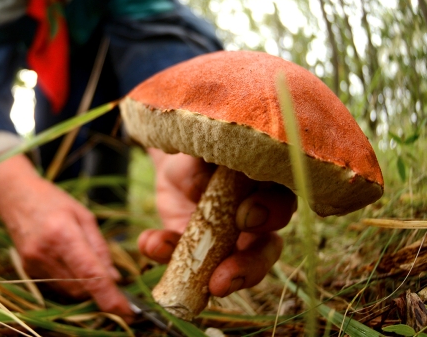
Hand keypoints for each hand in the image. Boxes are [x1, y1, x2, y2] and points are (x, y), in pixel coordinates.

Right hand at [0, 155, 132, 319]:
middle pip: (81, 288)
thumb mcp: (84, 216)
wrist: (15, 196)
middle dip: (99, 289)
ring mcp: (33, 263)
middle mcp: (45, 253)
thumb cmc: (54, 201)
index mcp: (63, 233)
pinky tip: (69, 262)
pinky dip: (70, 281)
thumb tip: (115, 278)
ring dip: (85, 286)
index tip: (128, 310)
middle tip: (111, 277)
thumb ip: (100, 248)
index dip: (110, 296)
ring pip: (69, 291)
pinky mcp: (27, 270)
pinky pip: (56, 286)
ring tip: (86, 262)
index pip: (90, 274)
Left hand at [138, 149, 296, 296]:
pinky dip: (162, 251)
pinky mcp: (199, 253)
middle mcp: (257, 223)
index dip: (270, 215)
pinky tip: (150, 242)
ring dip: (212, 278)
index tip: (245, 219)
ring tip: (190, 282)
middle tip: (222, 279)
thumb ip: (207, 166)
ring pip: (233, 268)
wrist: (177, 161)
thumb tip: (200, 190)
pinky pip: (184, 262)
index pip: (282, 206)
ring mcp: (229, 243)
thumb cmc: (202, 150)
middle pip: (265, 251)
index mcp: (268, 189)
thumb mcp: (203, 149)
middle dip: (247, 268)